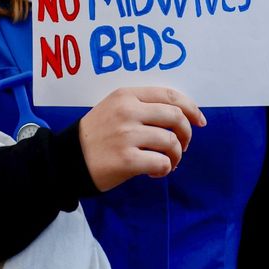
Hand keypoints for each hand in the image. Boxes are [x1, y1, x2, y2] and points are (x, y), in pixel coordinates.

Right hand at [78, 87, 206, 191]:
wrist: (67, 159)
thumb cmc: (96, 135)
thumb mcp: (113, 108)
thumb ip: (141, 106)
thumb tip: (178, 115)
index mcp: (126, 96)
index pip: (170, 96)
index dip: (191, 108)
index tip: (200, 121)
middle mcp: (128, 112)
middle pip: (175, 117)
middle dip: (186, 133)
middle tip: (183, 146)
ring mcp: (127, 136)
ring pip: (171, 142)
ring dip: (176, 155)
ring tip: (168, 162)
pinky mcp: (127, 159)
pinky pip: (161, 163)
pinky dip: (165, 169)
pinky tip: (155, 173)